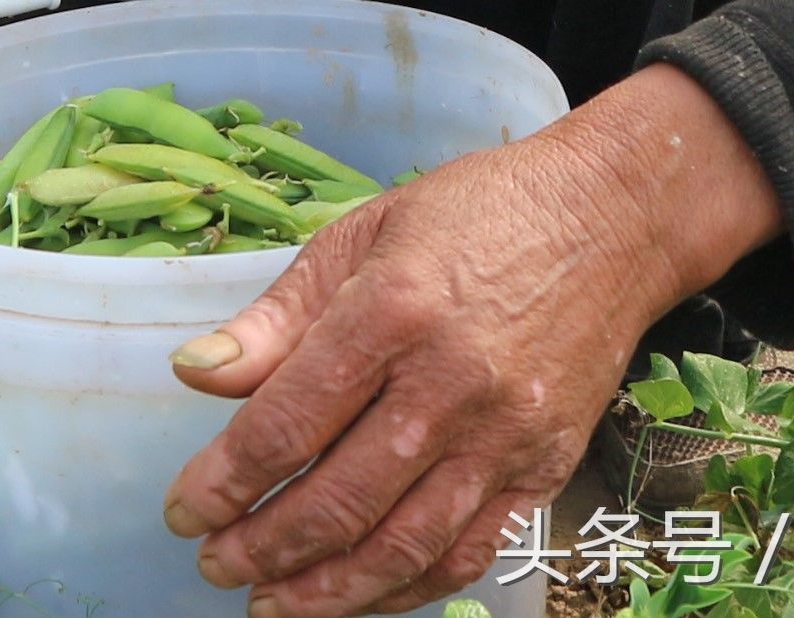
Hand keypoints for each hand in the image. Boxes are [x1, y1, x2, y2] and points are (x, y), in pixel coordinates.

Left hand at [161, 64, 782, 615]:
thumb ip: (276, 317)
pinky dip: (408, 589)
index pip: (290, 422)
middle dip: (264, 546)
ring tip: (271, 604)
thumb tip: (194, 375)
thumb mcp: (358, 234)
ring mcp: (505, 435)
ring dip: (328, 589)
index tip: (183, 512)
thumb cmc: (471, 214)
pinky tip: (358, 595)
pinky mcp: (546, 468)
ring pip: (405, 544)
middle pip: (342, 497)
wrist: (610, 219)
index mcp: (391, 311)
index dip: (226, 479)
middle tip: (215, 567)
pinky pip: (470, 551)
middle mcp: (450, 384)